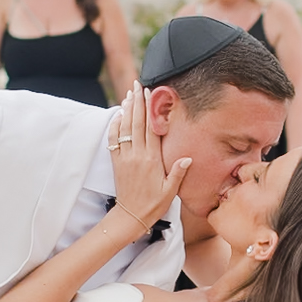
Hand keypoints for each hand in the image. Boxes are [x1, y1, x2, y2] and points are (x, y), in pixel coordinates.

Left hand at [109, 82, 189, 233]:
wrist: (131, 216)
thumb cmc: (153, 204)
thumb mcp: (170, 190)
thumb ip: (178, 172)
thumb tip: (188, 157)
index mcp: (152, 160)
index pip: (151, 129)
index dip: (150, 109)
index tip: (150, 93)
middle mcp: (137, 156)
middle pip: (136, 123)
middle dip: (137, 102)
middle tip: (137, 84)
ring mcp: (125, 158)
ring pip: (124, 128)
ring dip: (126, 109)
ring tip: (128, 93)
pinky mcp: (116, 162)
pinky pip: (113, 140)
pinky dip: (115, 126)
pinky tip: (118, 115)